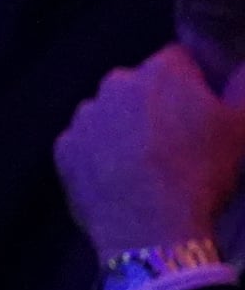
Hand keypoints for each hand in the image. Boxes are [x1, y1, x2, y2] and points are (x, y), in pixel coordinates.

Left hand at [56, 44, 244, 256]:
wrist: (151, 229)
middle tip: (171, 141)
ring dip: (120, 128)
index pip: (178, 61)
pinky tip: (116, 179)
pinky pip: (83, 144)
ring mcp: (84, 116)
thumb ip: (243, 88)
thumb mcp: (242, 127)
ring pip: (106, 113)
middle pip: (137, 85)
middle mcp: (115, 83)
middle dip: (152, 104)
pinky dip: (96, 155)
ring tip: (142, 164)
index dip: (191, 83)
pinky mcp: (63, 148)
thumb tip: (241, 69)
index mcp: (162, 70)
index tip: (198, 110)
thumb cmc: (203, 172)